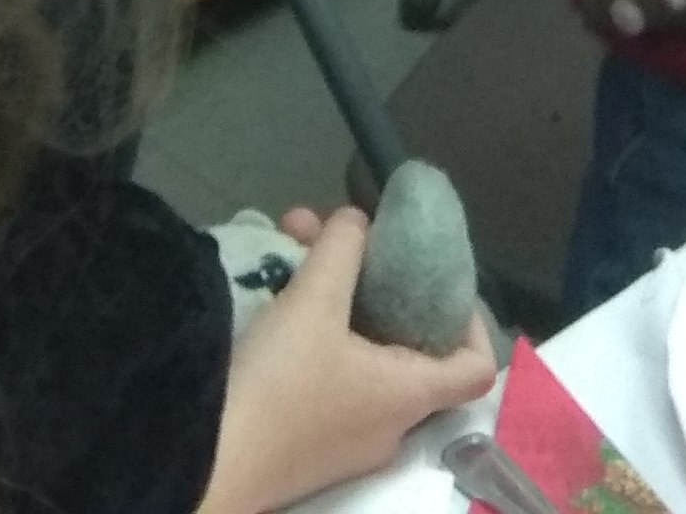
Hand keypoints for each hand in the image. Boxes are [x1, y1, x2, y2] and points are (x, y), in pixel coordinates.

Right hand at [199, 205, 497, 513]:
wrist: (209, 465)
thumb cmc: (279, 385)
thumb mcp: (313, 302)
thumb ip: (343, 249)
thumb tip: (358, 220)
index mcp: (408, 395)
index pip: (476, 368)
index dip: (469, 320)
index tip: (436, 279)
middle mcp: (389, 425)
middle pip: (408, 347)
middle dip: (374, 281)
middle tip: (340, 240)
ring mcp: (348, 441)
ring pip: (361, 355)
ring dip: (334, 298)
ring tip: (290, 248)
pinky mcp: (309, 444)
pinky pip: (330, 379)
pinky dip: (314, 334)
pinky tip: (275, 297)